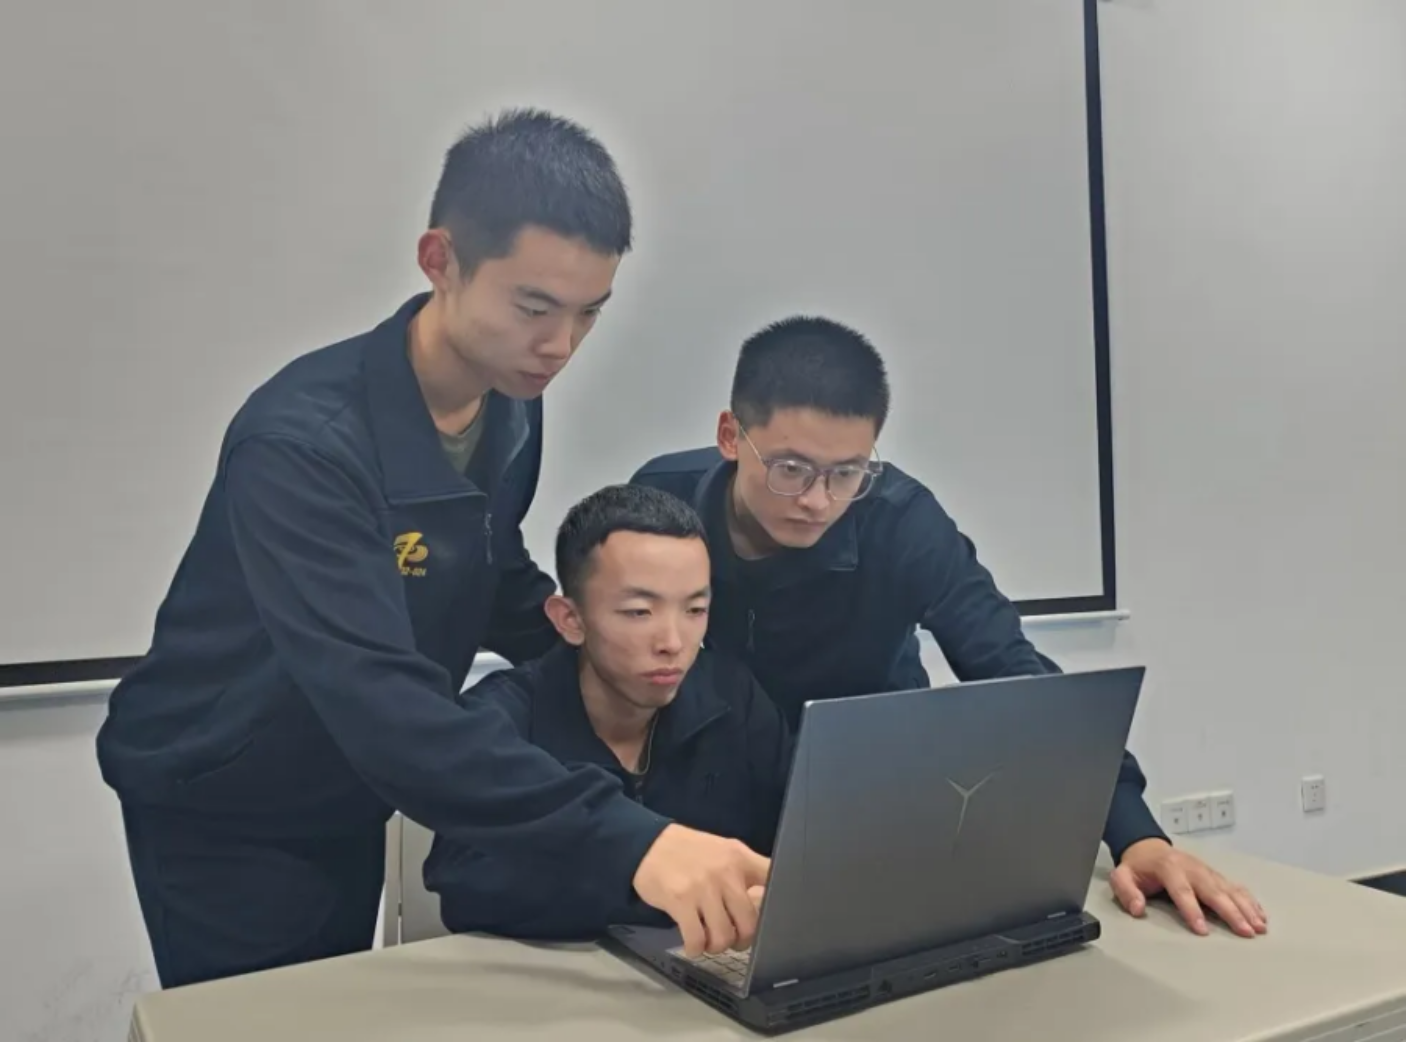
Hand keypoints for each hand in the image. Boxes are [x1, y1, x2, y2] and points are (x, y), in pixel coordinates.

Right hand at [633, 824, 769, 955]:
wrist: (647, 844)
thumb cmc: (689, 852)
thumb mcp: (723, 851)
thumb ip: (745, 872)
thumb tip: (766, 901)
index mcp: (740, 858)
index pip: (773, 881)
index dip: (778, 905)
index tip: (772, 919)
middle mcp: (725, 872)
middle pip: (750, 923)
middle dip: (742, 940)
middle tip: (733, 939)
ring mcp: (703, 888)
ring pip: (724, 936)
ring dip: (717, 946)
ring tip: (709, 940)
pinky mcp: (680, 902)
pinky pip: (697, 940)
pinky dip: (696, 949)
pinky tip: (693, 943)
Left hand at [1111, 838, 1266, 936]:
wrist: (1148, 847)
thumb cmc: (1138, 867)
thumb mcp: (1122, 875)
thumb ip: (1126, 891)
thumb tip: (1137, 909)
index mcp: (1169, 868)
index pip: (1182, 890)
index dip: (1192, 910)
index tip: (1202, 930)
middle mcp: (1192, 868)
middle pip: (1214, 891)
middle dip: (1231, 912)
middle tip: (1245, 931)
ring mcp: (1207, 871)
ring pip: (1230, 890)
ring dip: (1246, 908)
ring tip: (1258, 927)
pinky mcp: (1215, 875)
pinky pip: (1236, 887)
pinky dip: (1250, 901)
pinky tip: (1260, 915)